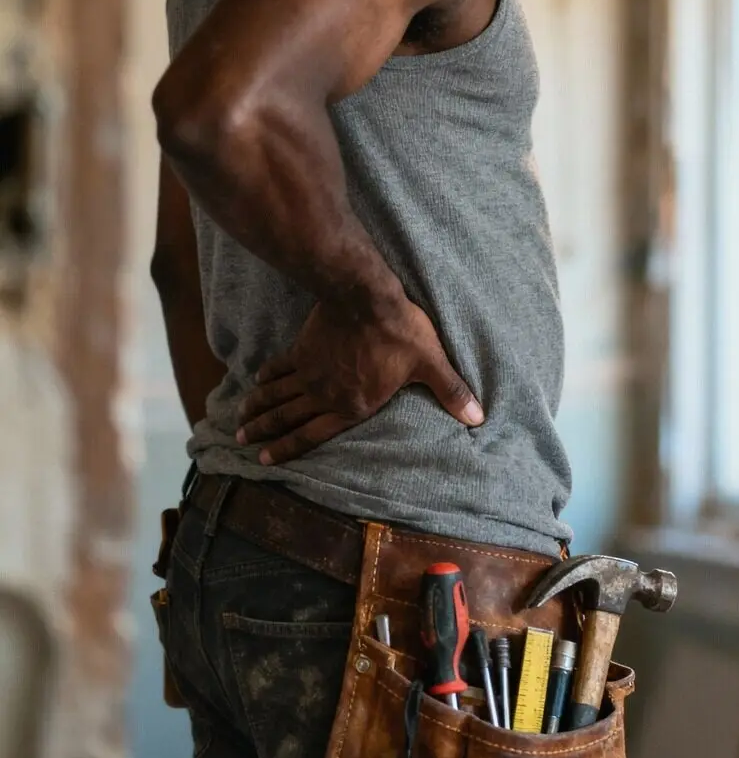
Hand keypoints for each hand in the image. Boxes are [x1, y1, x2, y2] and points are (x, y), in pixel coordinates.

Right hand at [235, 289, 482, 463]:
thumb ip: (451, 392)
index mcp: (353, 407)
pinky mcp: (303, 348)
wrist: (367, 296)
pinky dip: (267, 376)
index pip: (314, 435)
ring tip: (239, 421)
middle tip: (243, 443)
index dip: (288, 449)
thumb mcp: (430, 363)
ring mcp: (310, 371)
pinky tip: (256, 381)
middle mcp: (325, 395)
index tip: (265, 460)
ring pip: (278, 395)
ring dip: (258, 409)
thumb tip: (479, 417)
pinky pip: (280, 366)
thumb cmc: (401, 332)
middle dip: (265, 434)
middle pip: (288, 418)